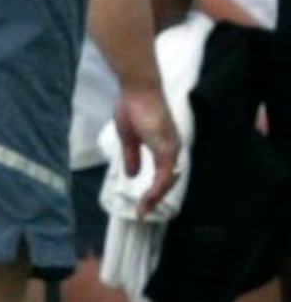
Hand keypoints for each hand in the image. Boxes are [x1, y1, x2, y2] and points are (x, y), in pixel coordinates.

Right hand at [111, 77, 182, 213]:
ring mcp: (171, 148)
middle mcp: (172, 149)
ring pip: (168, 180)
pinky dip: (158, 188)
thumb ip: (132, 156)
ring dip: (156, 197)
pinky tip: (148, 197)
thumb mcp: (129, 137)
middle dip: (155, 199)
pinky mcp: (166, 146)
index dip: (154, 191)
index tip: (142, 204)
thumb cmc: (132, 106)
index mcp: (164, 146)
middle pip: (168, 181)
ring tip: (143, 209)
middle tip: (142, 212)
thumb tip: (132, 174)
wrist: (138, 88)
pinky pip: (165, 173)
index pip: (164, 174)